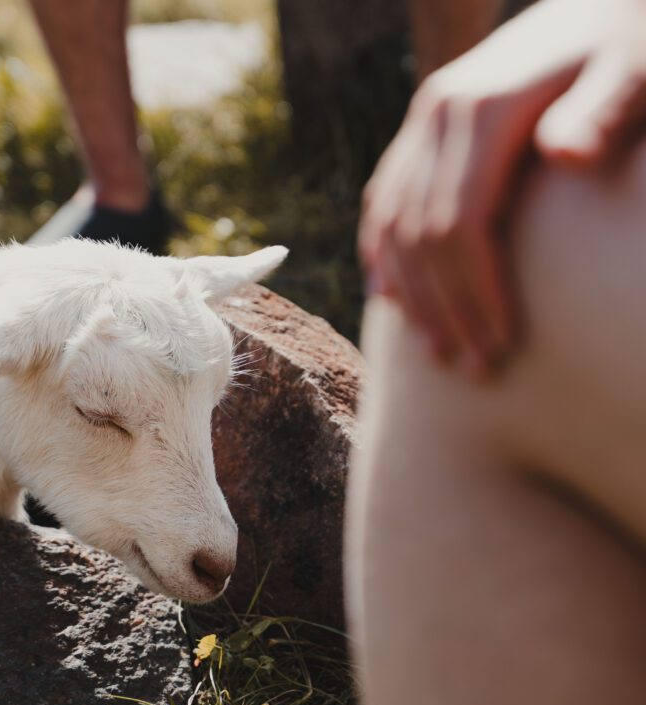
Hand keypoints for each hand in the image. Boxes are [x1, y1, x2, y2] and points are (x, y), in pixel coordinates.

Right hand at [359, 0, 645, 373]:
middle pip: (423, 235)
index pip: (461, 225)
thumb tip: (563, 156)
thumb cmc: (630, 40)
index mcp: (481, 109)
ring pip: (394, 223)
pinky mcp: (421, 130)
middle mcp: (437, 115)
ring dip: (412, 293)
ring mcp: (422, 122)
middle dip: (447, 307)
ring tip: (433, 349)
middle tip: (474, 366)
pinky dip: (381, 253)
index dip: (476, 292)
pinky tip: (388, 296)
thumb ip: (605, 109)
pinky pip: (383, 199)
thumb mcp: (635, 65)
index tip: (501, 344)